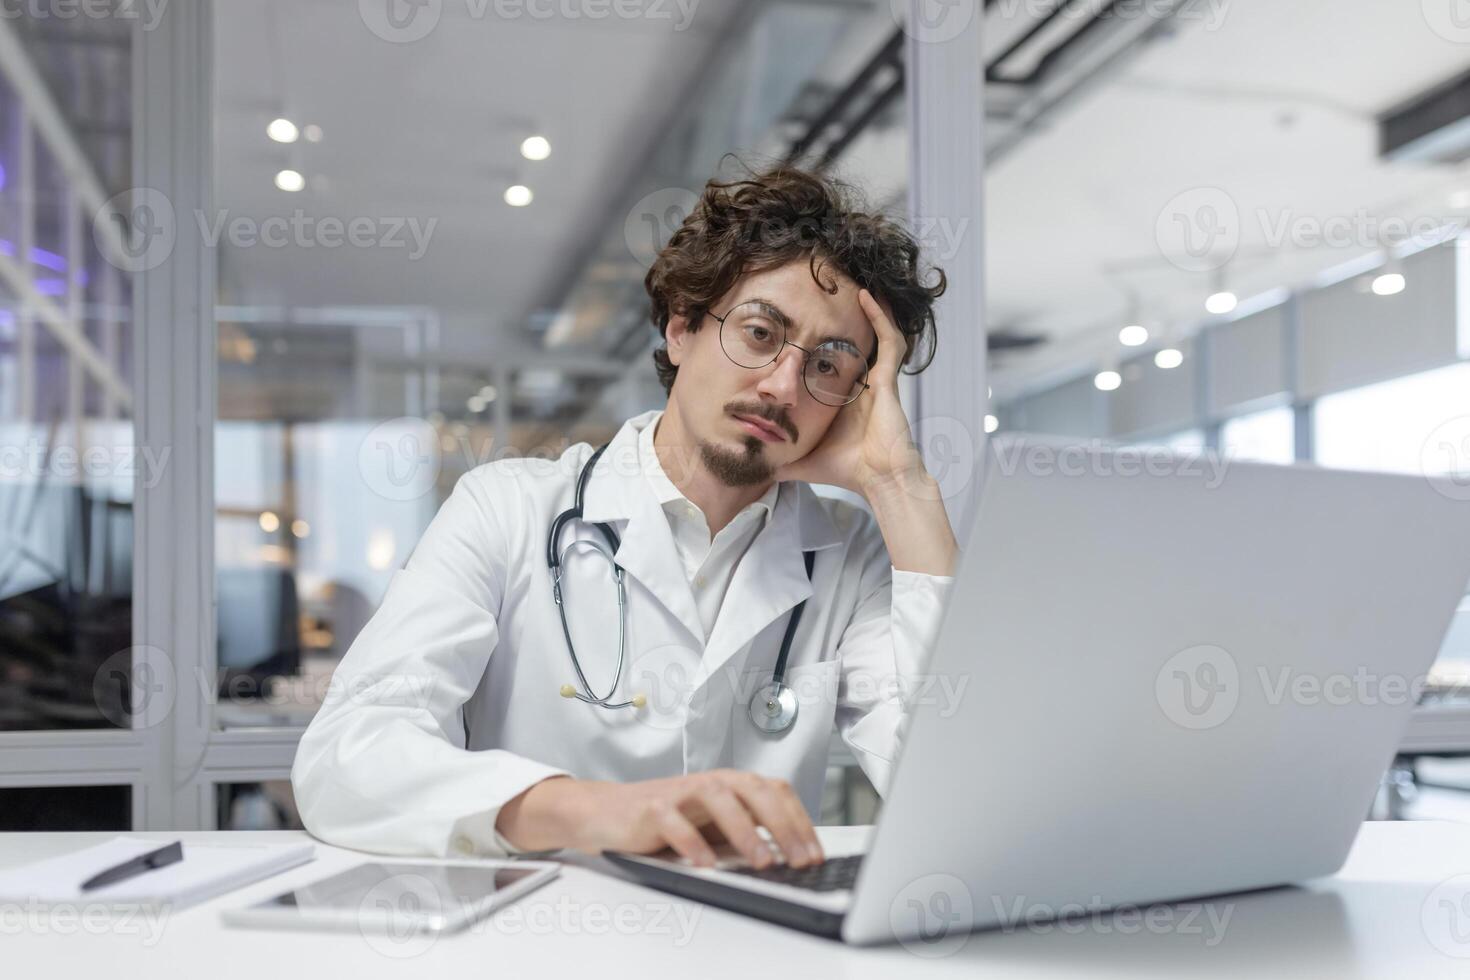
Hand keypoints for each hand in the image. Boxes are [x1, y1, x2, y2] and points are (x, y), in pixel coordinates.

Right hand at [495, 770, 823, 867]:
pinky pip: (675, 821)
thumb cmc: (667, 819)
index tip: (814, 853)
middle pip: (755, 791)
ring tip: (761, 862)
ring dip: (745, 831)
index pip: (775, 792)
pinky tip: (706, 865)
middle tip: (800, 859)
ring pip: (719, 799)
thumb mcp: (713, 826)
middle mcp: (710, 782)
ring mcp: (680, 792)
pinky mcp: (651, 807)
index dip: (800, 821)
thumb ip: (745, 833)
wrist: (607, 812)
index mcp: (731, 784)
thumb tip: (789, 856)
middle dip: (783, 825)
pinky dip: (692, 842)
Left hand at [773, 288, 927, 499]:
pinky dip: (879, 316)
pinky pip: (888, 339)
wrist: (879, 480)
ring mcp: (878, 380)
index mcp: (845, 398)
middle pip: (854, 342)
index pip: (834, 362)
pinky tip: (866, 296)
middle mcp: (863, 385)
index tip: (802, 325)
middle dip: (845, 318)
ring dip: (869, 310)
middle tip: (827, 292)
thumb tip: (758, 469)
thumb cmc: (847, 470)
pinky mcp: (889, 379)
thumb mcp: (804, 460)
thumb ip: (783, 461)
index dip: (823, 343)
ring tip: (854, 284)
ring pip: (877, 334)